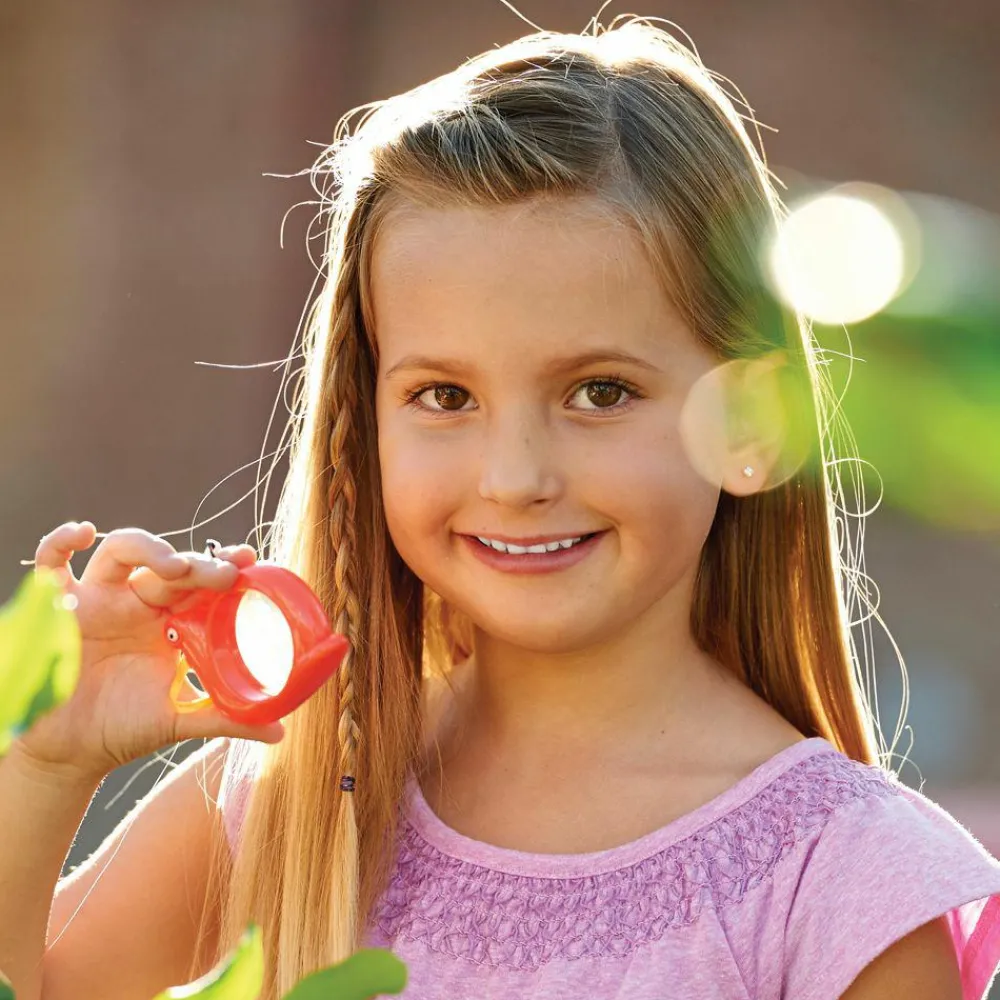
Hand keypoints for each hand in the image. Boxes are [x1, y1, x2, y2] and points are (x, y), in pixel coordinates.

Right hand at [15, 522, 283, 783]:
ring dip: (150, 548)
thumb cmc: (125, 729)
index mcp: (170, 621)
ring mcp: (99, 601)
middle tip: (225, 574)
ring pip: (121, 551)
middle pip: (169, 565)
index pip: (200, 581)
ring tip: (176, 566)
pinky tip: (84, 532)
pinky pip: (52, 565)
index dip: (224, 565)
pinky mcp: (60, 609)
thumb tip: (279, 732)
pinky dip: (61, 541)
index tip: (250, 560)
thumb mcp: (181, 720)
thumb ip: (228, 718)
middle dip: (199, 564)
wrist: (73, 755)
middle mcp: (137, 603)